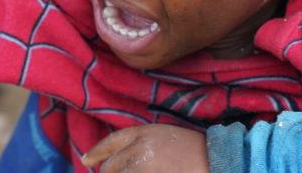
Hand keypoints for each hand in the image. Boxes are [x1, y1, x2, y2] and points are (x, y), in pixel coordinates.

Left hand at [81, 125, 208, 172]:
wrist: (215, 161)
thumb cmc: (193, 149)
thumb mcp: (164, 136)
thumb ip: (141, 143)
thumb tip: (118, 160)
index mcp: (143, 133)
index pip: (111, 143)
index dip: (96, 153)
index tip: (87, 161)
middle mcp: (139, 150)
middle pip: (110, 168)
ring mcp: (144, 169)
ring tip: (135, 172)